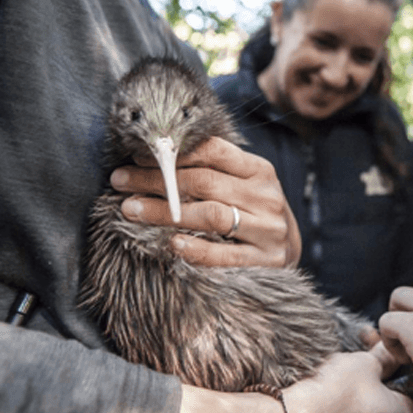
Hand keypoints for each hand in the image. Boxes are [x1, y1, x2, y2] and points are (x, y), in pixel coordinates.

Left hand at [110, 137, 300, 267]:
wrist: (291, 251)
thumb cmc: (255, 213)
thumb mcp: (244, 185)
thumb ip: (212, 172)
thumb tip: (154, 160)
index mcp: (260, 171)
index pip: (214, 151)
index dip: (173, 152)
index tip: (136, 156)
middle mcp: (266, 197)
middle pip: (205, 182)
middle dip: (157, 180)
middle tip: (120, 181)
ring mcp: (268, 230)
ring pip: (212, 216)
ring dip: (165, 212)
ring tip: (130, 210)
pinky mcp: (266, 261)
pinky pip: (225, 255)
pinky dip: (196, 249)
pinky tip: (171, 244)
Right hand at [283, 343, 412, 412]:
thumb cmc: (333, 394)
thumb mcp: (365, 363)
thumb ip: (386, 355)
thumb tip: (396, 348)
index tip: (400, 353)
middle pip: (400, 400)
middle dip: (388, 374)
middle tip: (372, 353)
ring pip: (377, 409)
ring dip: (369, 386)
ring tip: (351, 363)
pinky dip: (353, 400)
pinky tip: (337, 382)